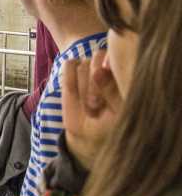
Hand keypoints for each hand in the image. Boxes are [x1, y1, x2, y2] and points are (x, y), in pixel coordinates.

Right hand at [62, 50, 122, 168]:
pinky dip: (70, 80)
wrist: (90, 137)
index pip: (118, 59)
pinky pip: (69, 65)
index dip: (110, 76)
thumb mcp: (118, 113)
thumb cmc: (112, 125)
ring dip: (83, 87)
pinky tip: (76, 95)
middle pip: (98, 58)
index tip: (108, 99)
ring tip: (89, 106)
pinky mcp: (73, 72)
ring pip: (83, 65)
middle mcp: (110, 67)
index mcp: (126, 74)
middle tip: (96, 105)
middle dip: (94, 84)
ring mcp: (91, 68)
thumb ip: (111, 91)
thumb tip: (98, 71)